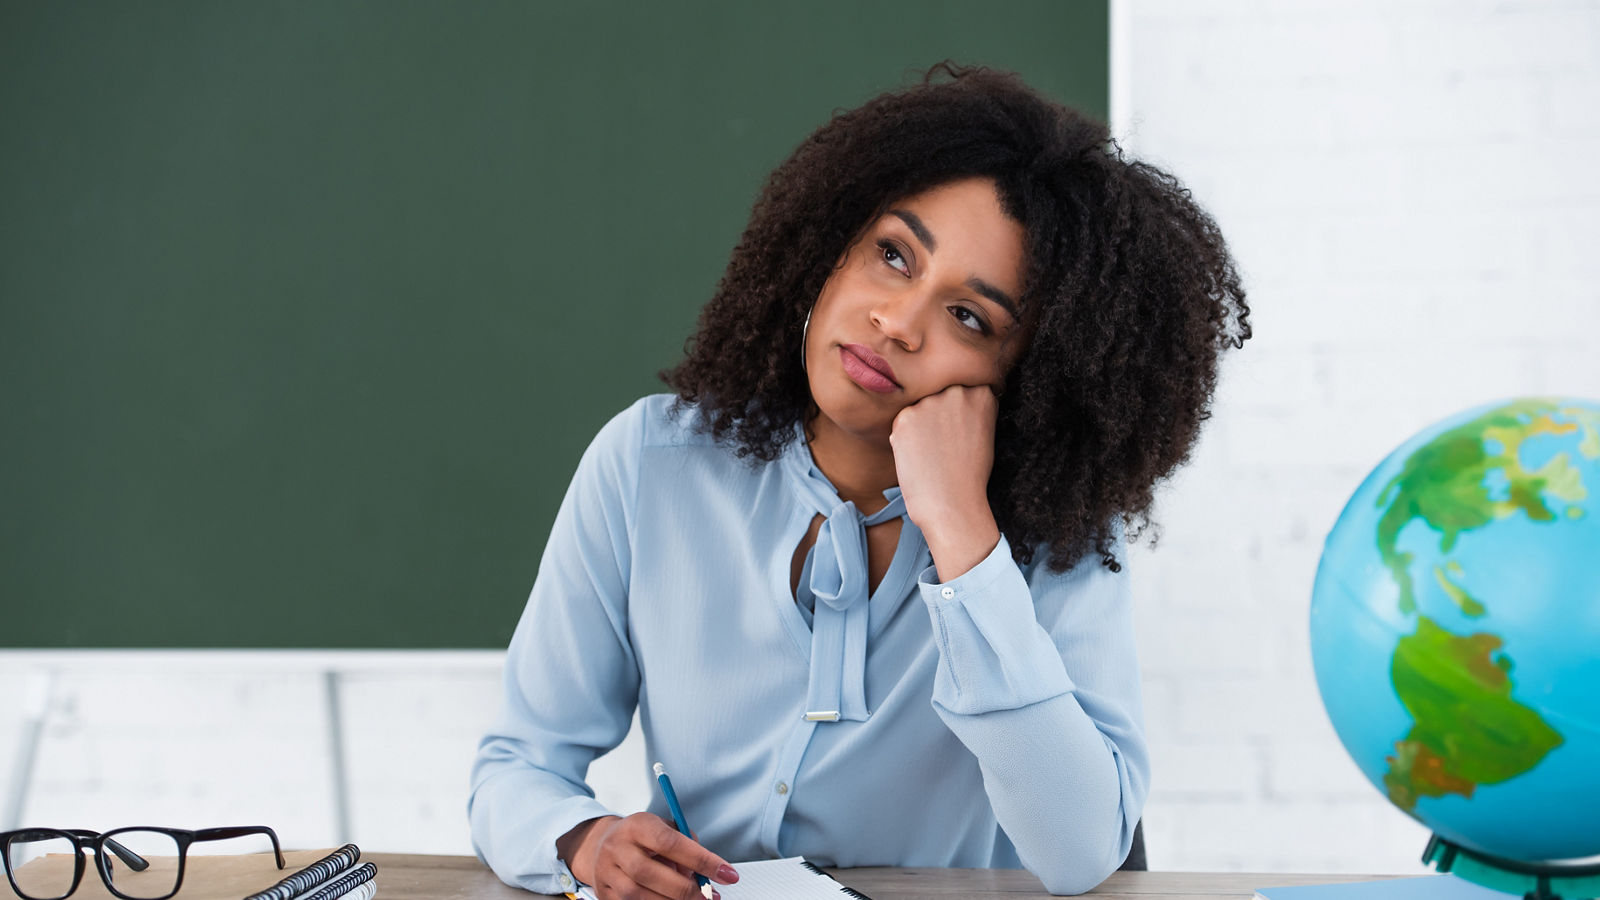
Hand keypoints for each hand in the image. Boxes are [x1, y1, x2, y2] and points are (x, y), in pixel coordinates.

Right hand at [558, 813, 737, 899]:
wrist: (600, 845)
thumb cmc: (641, 837)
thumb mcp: (664, 828)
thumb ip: (686, 843)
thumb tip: (704, 871)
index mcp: (637, 825)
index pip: (671, 842)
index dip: (701, 859)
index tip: (727, 873)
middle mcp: (617, 847)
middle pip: (650, 873)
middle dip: (686, 889)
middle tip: (710, 896)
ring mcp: (606, 872)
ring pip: (639, 895)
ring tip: (693, 899)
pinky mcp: (603, 893)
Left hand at [889, 384, 1001, 580]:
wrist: (952, 505)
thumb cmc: (970, 475)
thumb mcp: (983, 432)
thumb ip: (969, 407)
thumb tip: (951, 394)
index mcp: (980, 392)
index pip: (960, 385)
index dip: (954, 408)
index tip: (954, 425)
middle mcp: (955, 391)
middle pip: (937, 392)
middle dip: (936, 412)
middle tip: (941, 442)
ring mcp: (929, 403)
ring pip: (918, 407)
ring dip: (919, 424)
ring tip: (931, 453)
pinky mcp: (904, 418)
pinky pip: (901, 422)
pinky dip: (905, 438)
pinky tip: (918, 456)